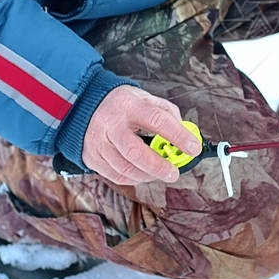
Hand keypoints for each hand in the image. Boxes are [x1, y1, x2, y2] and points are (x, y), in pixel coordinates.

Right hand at [81, 85, 201, 186]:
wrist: (85, 106)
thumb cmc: (124, 105)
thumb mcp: (145, 98)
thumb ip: (167, 114)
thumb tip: (186, 135)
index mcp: (129, 104)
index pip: (157, 120)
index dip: (178, 136)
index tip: (193, 148)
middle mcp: (110, 123)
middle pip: (135, 151)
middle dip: (158, 166)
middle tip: (174, 173)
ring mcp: (98, 142)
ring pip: (125, 168)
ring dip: (149, 175)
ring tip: (161, 172)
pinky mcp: (91, 157)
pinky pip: (116, 176)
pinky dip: (135, 179)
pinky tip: (144, 174)